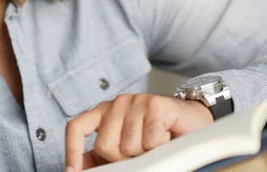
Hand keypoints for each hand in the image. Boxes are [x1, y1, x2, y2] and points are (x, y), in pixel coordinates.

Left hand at [65, 94, 212, 170]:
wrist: (194, 123)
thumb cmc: (158, 136)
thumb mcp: (125, 147)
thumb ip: (102, 156)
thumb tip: (80, 169)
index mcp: (104, 112)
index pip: (77, 127)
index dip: (72, 151)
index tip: (73, 171)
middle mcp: (117, 103)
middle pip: (105, 145)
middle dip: (123, 159)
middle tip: (142, 153)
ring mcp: (136, 101)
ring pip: (129, 146)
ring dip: (145, 154)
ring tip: (156, 145)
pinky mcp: (156, 104)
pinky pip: (150, 141)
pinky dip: (160, 148)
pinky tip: (166, 138)